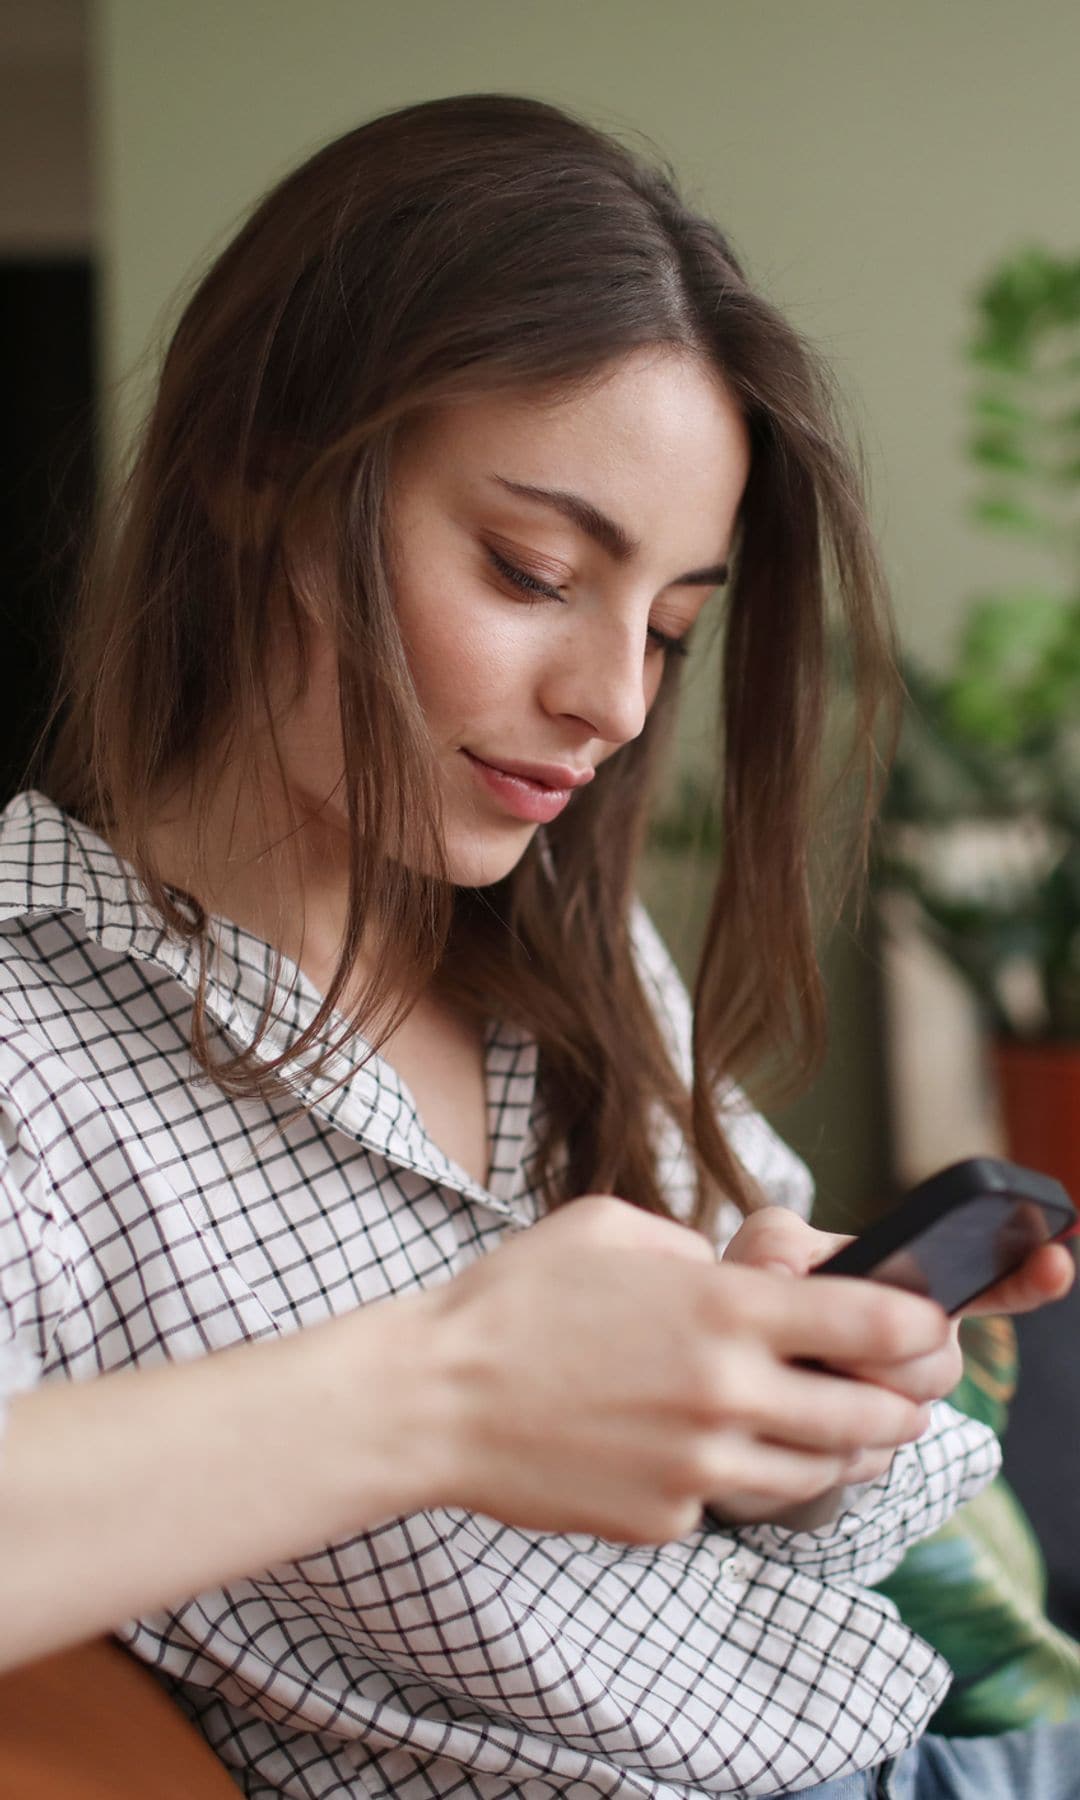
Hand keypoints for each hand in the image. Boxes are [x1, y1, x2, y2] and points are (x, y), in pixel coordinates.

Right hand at [418, 1196, 941, 1542]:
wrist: (436, 1399)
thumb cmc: (514, 1300)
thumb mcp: (608, 1228)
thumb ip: (690, 1251)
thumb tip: (727, 1275)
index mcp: (721, 1309)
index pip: (868, 1321)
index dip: (915, 1325)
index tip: (924, 1326)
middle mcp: (727, 1393)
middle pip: (865, 1414)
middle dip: (896, 1406)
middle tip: (898, 1399)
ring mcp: (700, 1465)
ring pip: (815, 1472)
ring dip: (839, 1453)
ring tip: (835, 1434)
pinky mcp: (667, 1518)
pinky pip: (729, 1499)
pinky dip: (736, 1478)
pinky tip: (708, 1451)